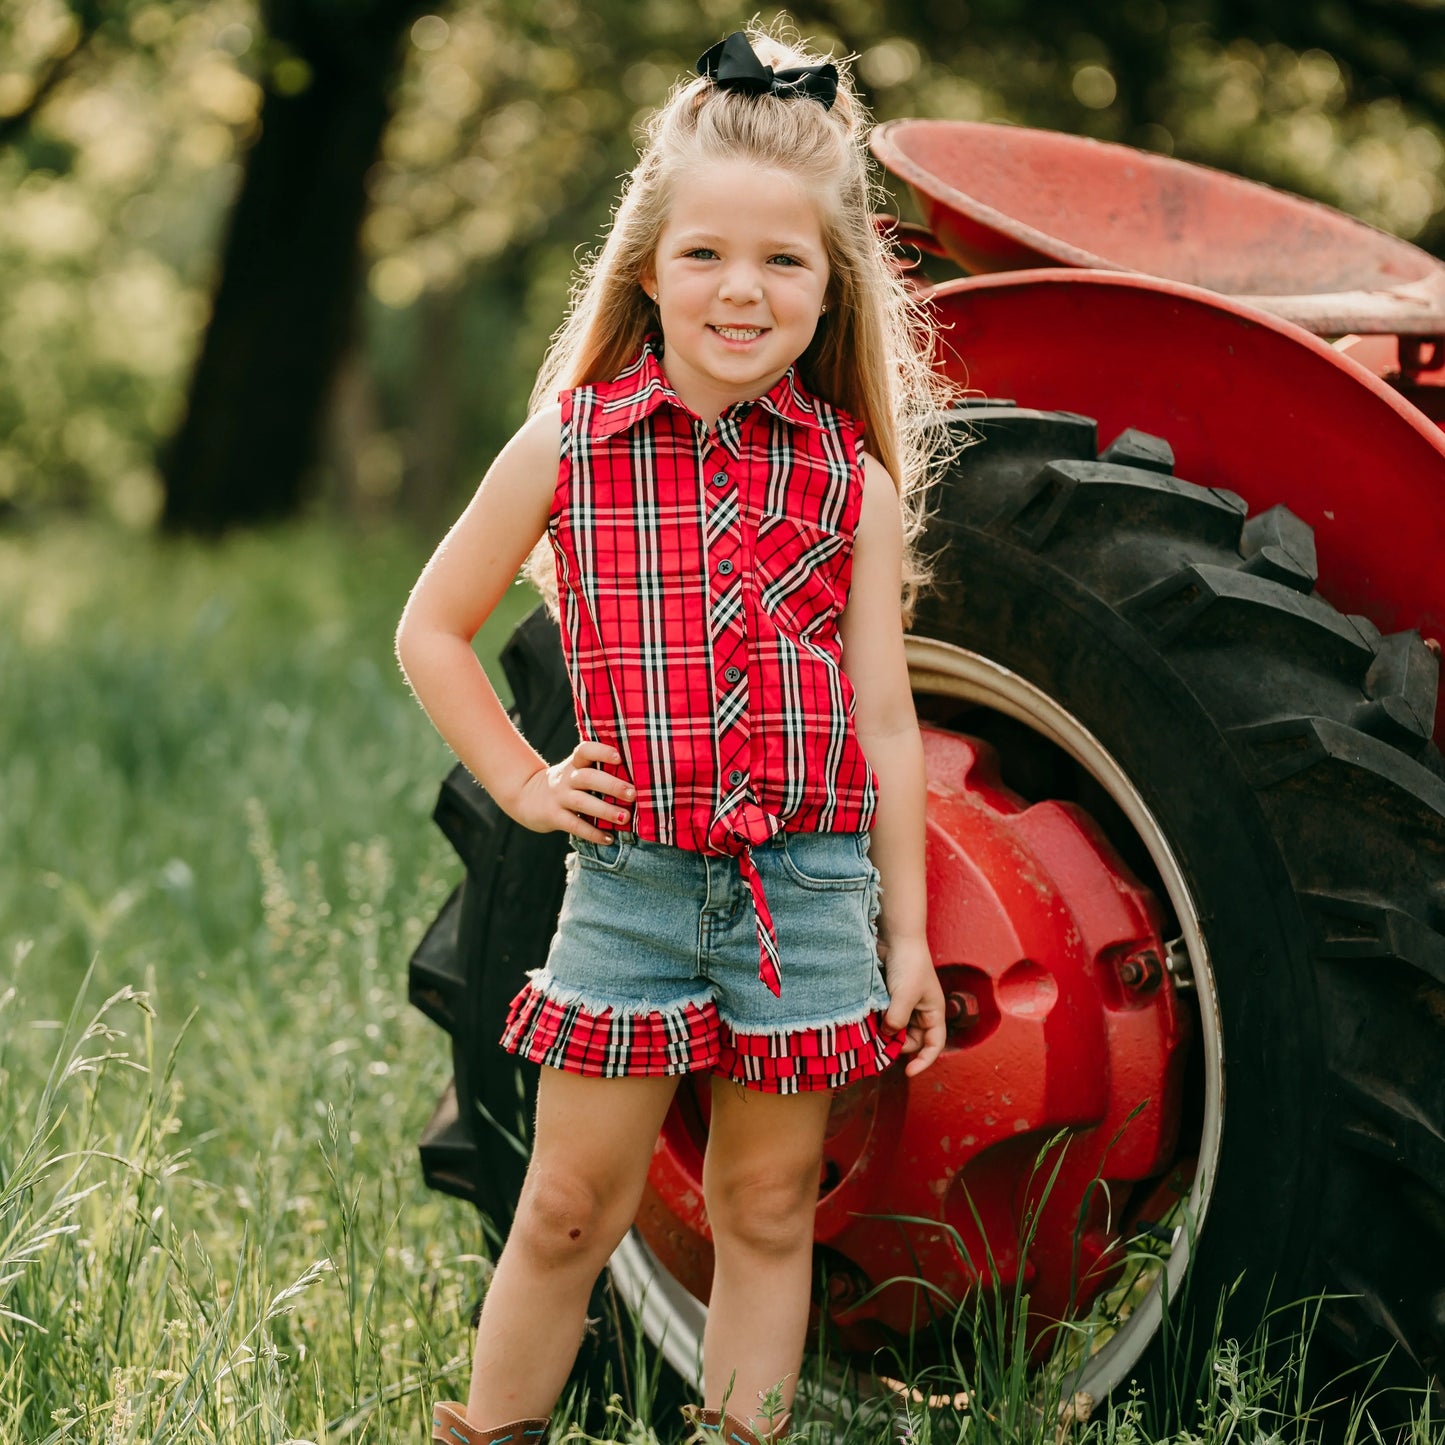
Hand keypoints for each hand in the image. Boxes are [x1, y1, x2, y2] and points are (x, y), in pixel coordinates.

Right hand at [512, 741, 633, 842]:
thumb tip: (639, 773)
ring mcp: (559, 798)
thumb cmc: (566, 783)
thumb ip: (598, 768)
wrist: (526, 796)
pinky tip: (609, 838)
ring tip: (625, 817)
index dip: (601, 751)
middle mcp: (567, 778)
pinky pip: (574, 825)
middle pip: (588, 777)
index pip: (585, 750)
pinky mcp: (553, 816)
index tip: (619, 756)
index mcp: (574, 763)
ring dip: (605, 810)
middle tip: (633, 793)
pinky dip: (592, 833)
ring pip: (582, 802)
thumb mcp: (575, 769)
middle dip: (611, 785)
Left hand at [881, 937, 945, 1077]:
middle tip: (880, 1043)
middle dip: (897, 1045)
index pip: (934, 1044)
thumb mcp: (905, 994)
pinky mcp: (886, 999)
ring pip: (894, 1031)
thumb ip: (897, 1018)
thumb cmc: (909, 962)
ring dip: (883, 1034)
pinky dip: (875, 1023)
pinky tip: (866, 1021)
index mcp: (933, 1012)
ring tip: (871, 1031)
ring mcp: (902, 1006)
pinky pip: (881, 1019)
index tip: (908, 1072)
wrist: (894, 936)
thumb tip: (886, 1035)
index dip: (924, 1061)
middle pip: (910, 1041)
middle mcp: (919, 1012)